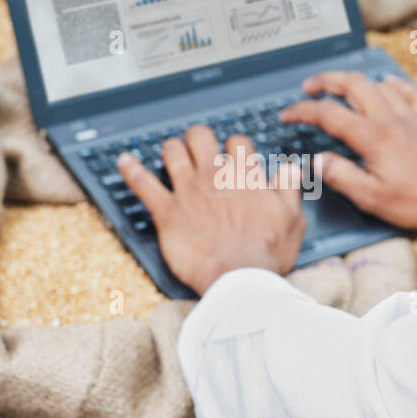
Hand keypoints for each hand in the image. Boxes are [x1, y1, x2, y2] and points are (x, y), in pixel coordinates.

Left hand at [118, 126, 306, 295]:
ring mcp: (188, 191)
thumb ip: (290, 190)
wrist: (239, 279)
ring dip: (171, 148)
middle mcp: (214, 176)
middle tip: (198, 146)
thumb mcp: (293, 221)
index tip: (234, 154)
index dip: (235, 146)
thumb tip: (290, 169)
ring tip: (170, 150)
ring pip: (172, 152)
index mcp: (245, 176)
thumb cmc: (267, 254)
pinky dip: (131, 170)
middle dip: (199, 138)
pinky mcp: (166, 211)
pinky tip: (123, 161)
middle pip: (201, 138)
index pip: (238, 143)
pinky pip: (143, 183)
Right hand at [280, 70, 416, 246]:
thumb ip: (342, 176)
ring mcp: (411, 117)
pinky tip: (385, 85)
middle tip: (309, 87)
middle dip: (326, 81)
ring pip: (377, 85)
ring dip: (354, 81)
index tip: (287, 115)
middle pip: (352, 85)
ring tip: (339, 87)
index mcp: (372, 138)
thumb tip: (318, 160)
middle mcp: (390, 119)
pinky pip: (407, 91)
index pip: (328, 114)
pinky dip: (391, 84)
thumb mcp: (373, 198)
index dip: (303, 111)